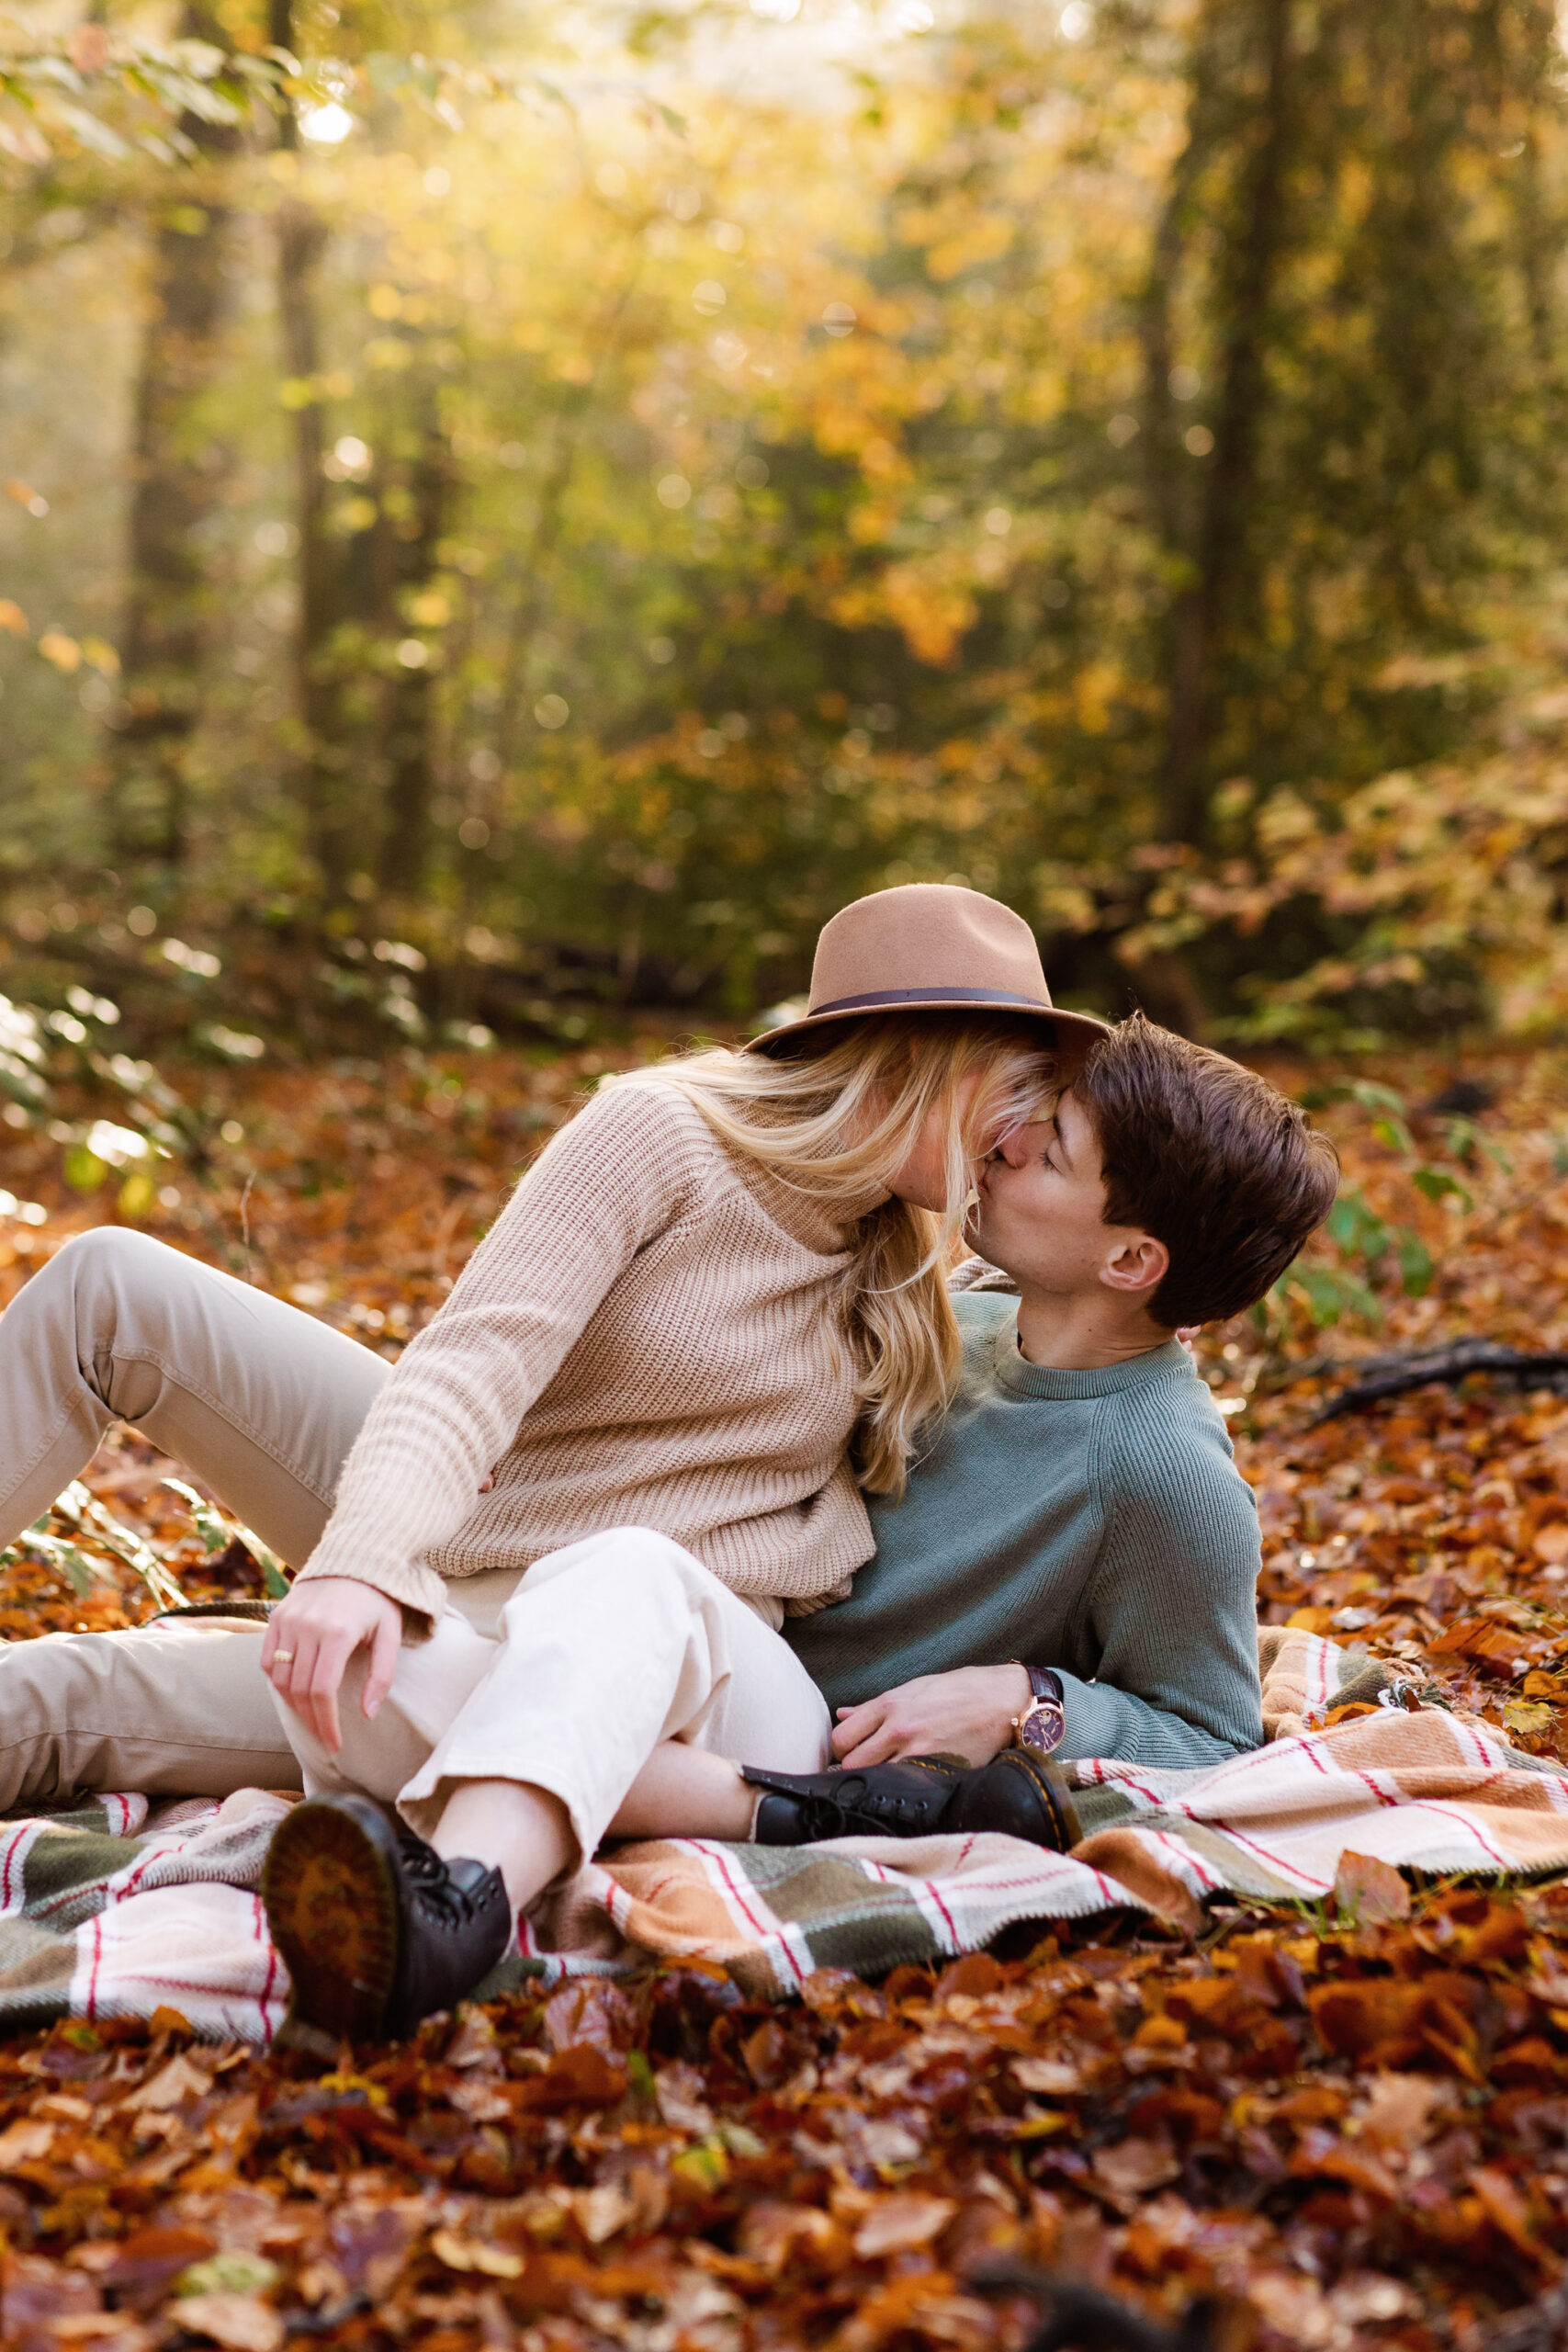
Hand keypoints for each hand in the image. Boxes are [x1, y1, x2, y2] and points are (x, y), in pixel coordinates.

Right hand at [260, 1577, 402, 1755]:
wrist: (354, 1560)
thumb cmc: (377, 1602)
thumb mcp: (390, 1635)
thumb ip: (382, 1675)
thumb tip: (367, 1714)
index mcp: (337, 1633)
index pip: (322, 1692)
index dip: (326, 1724)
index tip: (335, 1745)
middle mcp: (307, 1627)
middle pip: (299, 1690)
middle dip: (311, 1722)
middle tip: (324, 1739)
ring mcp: (288, 1620)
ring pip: (279, 1679)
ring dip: (293, 1706)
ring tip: (311, 1721)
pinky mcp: (276, 1616)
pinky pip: (268, 1660)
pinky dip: (277, 1682)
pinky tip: (294, 1695)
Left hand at [831, 1664, 1032, 1769]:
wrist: (1005, 1701)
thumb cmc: (962, 1690)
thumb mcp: (916, 1687)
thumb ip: (876, 1706)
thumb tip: (843, 1714)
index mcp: (890, 1703)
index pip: (842, 1736)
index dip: (840, 1749)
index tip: (849, 1753)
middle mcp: (898, 1727)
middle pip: (851, 1763)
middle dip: (852, 1770)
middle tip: (864, 1770)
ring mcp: (918, 1751)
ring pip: (873, 1780)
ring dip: (874, 1782)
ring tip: (884, 1779)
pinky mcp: (938, 1770)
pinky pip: (905, 1787)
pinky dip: (900, 1789)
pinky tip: (906, 1785)